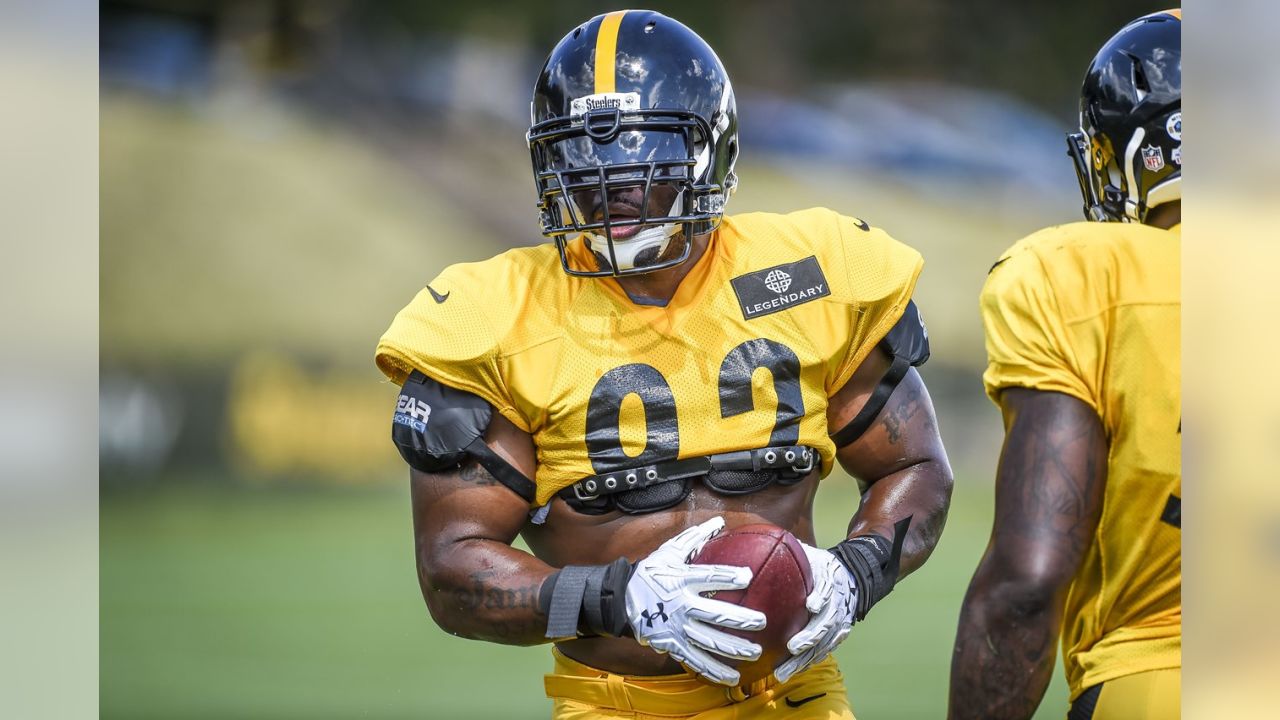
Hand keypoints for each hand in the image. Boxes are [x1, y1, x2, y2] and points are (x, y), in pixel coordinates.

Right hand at [625, 517, 766, 685]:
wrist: (622, 599)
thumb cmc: (652, 572)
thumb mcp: (669, 551)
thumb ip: (695, 537)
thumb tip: (720, 521)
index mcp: (681, 580)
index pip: (708, 576)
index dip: (727, 576)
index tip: (748, 576)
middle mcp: (681, 605)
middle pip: (714, 614)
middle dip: (740, 619)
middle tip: (762, 621)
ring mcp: (676, 628)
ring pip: (708, 641)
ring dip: (733, 648)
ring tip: (756, 652)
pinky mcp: (672, 645)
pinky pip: (695, 660)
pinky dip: (713, 670)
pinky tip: (732, 677)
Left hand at [774, 541, 857, 683]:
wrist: (850, 576)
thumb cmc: (818, 564)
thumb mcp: (807, 552)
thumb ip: (786, 549)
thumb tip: (753, 540)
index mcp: (830, 580)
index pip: (829, 587)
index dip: (822, 596)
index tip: (811, 604)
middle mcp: (838, 603)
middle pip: (827, 622)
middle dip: (810, 636)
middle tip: (792, 646)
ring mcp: (839, 622)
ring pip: (824, 644)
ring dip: (805, 659)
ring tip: (784, 671)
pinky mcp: (837, 634)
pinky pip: (824, 651)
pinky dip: (809, 662)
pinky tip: (791, 671)